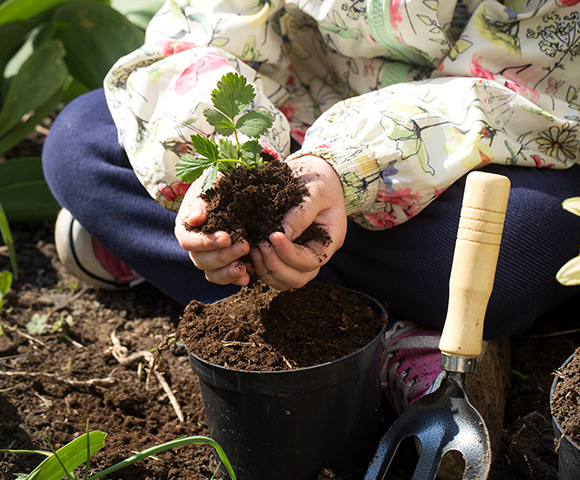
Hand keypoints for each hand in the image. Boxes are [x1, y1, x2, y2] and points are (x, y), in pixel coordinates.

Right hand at [174, 177, 250, 285]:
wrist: (239, 186)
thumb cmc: (222, 182)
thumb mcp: (211, 183)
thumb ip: (202, 200)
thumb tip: (194, 220)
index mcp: (187, 225)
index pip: (187, 240)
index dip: (205, 242)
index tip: (226, 237)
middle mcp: (196, 245)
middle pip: (200, 260)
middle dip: (223, 256)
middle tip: (245, 245)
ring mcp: (211, 256)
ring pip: (211, 273)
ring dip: (227, 272)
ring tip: (244, 267)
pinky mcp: (227, 263)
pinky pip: (225, 277)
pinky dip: (235, 279)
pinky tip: (247, 277)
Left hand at [250, 155, 346, 289]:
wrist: (312, 173)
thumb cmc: (318, 179)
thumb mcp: (315, 191)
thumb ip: (301, 213)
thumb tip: (282, 234)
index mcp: (329, 241)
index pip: (311, 261)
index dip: (290, 254)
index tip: (272, 236)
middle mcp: (315, 253)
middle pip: (298, 278)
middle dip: (275, 266)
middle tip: (259, 245)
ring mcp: (299, 256)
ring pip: (283, 281)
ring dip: (265, 270)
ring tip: (253, 249)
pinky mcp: (283, 253)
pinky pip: (271, 272)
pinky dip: (258, 267)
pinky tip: (248, 251)